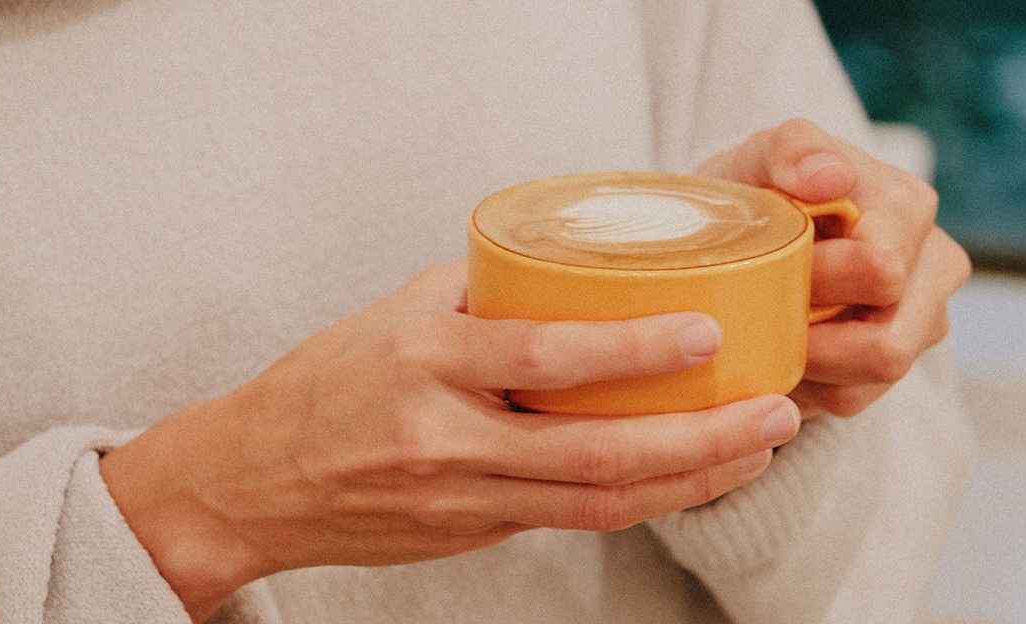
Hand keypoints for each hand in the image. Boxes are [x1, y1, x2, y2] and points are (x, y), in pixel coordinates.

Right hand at [99, 260, 800, 621]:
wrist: (252, 479)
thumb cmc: (326, 382)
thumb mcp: (395, 314)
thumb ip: (485, 295)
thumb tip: (574, 268)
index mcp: (426, 365)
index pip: (542, 358)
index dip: (632, 350)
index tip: (707, 329)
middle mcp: (447, 440)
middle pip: (593, 454)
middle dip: (700, 440)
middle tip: (773, 412)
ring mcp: (461, 499)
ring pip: (596, 503)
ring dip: (690, 480)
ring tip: (757, 448)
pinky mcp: (472, 533)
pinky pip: (571, 520)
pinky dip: (643, 501)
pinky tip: (692, 478)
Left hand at [695, 119, 970, 417]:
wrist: (751, 227)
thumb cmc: (759, 189)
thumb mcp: (759, 157)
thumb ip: (792, 150)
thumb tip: (831, 175)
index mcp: (906, 207)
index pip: (880, 271)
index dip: (816, 282)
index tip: (769, 267)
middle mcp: (933, 264)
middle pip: (889, 344)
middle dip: (814, 337)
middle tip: (763, 311)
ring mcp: (925, 317)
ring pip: (874, 378)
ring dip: (811, 367)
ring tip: (767, 335)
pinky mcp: (898, 359)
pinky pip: (855, 398)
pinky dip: (808, 385)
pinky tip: (780, 354)